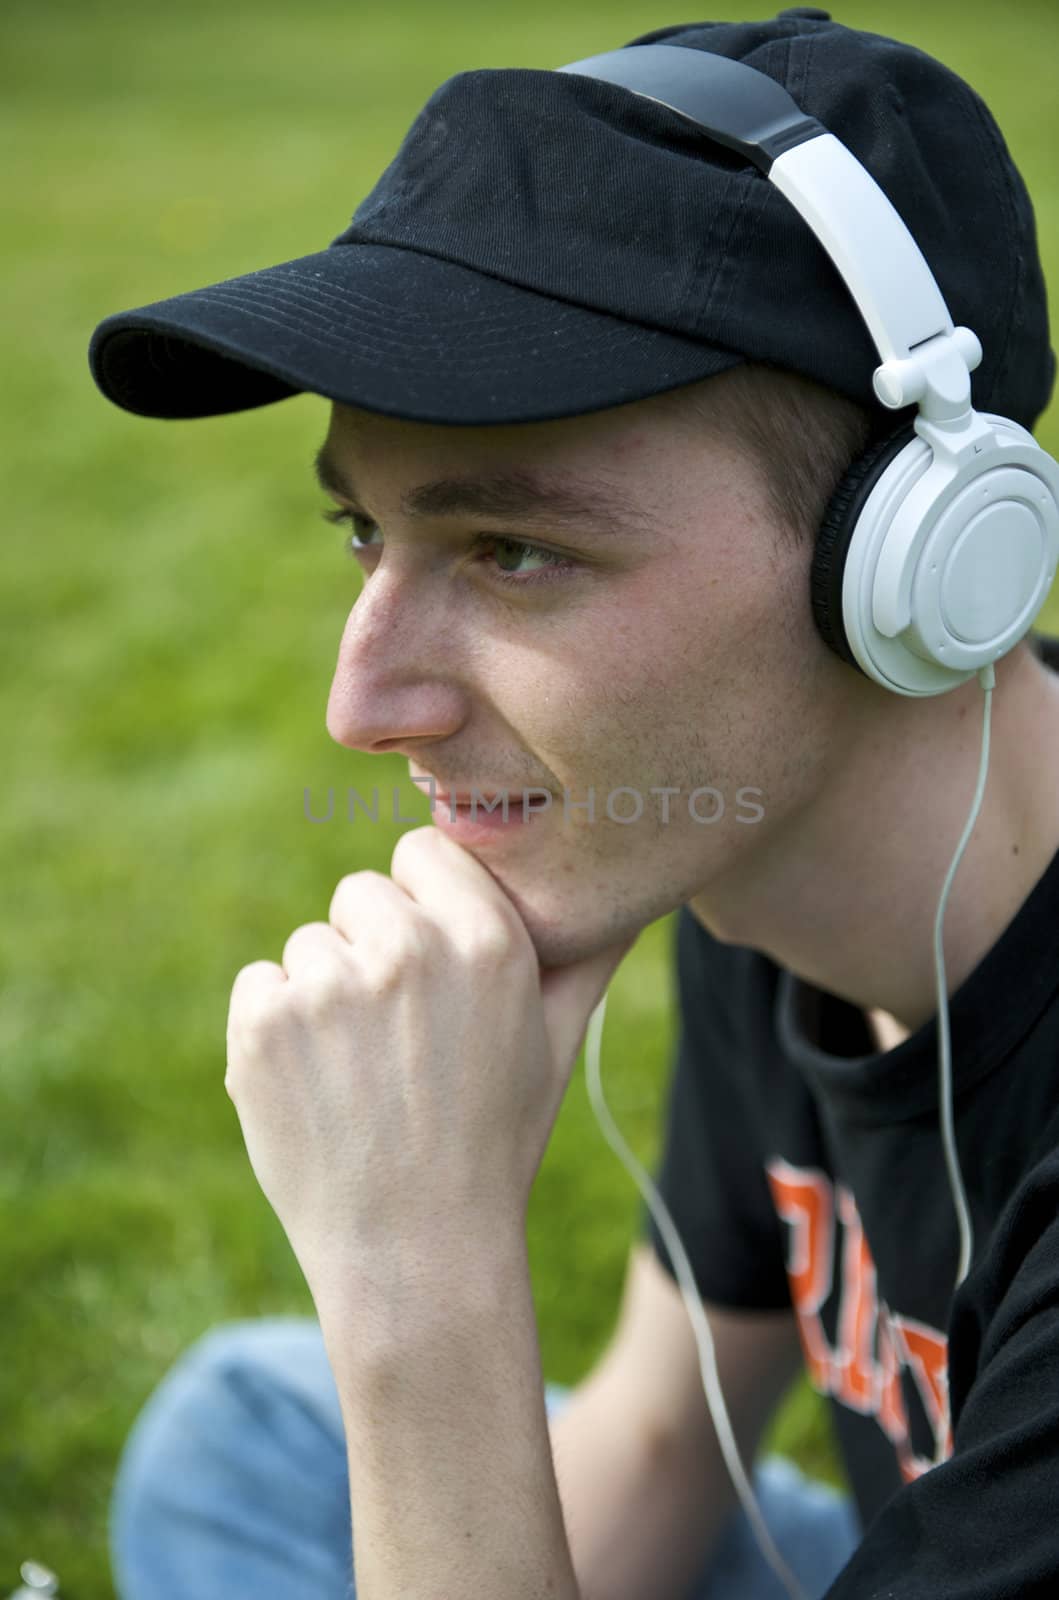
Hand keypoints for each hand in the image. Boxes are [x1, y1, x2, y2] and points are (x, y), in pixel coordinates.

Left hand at [224, 826, 630, 1304]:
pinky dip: (275, 1028)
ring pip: (311, 943)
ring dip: (325, 994)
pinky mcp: (264, 1024)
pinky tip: (317, 1086)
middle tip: (400, 1037)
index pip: (423, 850)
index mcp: (488, 939)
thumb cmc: (493, 1140)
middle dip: (373, 948)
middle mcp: (408, 948)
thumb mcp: (556, 1043)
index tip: (431, 964)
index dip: (424, 904)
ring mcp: (328, 984)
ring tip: (363, 1073)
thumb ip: (588, 951)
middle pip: (361, 893)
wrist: (415, 1252)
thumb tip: (629, 890)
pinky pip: (260, 982)